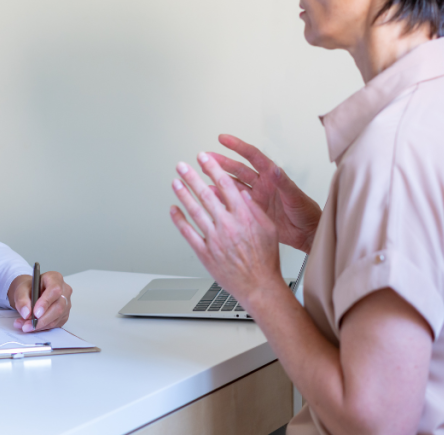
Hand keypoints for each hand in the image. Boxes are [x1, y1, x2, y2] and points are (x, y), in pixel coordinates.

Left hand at [8, 271, 72, 332]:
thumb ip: (22, 300)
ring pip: (57, 317)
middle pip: (58, 306)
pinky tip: (32, 326)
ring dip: (40, 325)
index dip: (46, 302)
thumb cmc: (29, 289)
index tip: (35, 313)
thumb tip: (26, 313)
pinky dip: (42, 327)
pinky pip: (55, 324)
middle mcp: (64, 290)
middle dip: (42, 319)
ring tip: (25, 326)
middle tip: (27, 325)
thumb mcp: (21, 290)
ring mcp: (66, 303)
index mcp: (55, 278)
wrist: (31, 294)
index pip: (55, 290)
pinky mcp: (64, 315)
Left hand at [170, 152, 287, 313]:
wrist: (259, 286)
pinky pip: (188, 233)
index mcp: (243, 216)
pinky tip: (173, 210)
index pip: (225, 185)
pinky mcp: (205, 252)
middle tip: (182, 165)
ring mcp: (214, 238)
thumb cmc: (265, 259)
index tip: (204, 158)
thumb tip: (243, 193)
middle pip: (205, 194)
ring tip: (175, 182)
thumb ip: (255, 209)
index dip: (212, 169)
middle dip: (192, 177)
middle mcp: (227, 224)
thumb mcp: (269, 228)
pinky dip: (179, 220)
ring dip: (183, 194)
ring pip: (194, 210)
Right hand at [208, 135, 320, 252]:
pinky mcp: (252, 210)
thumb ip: (282, 182)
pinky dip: (222, 197)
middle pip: (238, 169)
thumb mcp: (295, 195)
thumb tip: (273, 169)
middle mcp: (262, 185)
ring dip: (219, 177)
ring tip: (204, 172)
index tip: (223, 139)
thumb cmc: (306, 212)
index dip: (237, 146)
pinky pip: (234, 201)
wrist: (306, 233)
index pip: (252, 156)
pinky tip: (212, 194)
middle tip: (206, 156)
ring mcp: (256, 197)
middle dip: (221, 161)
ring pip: (233, 184)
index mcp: (272, 176)